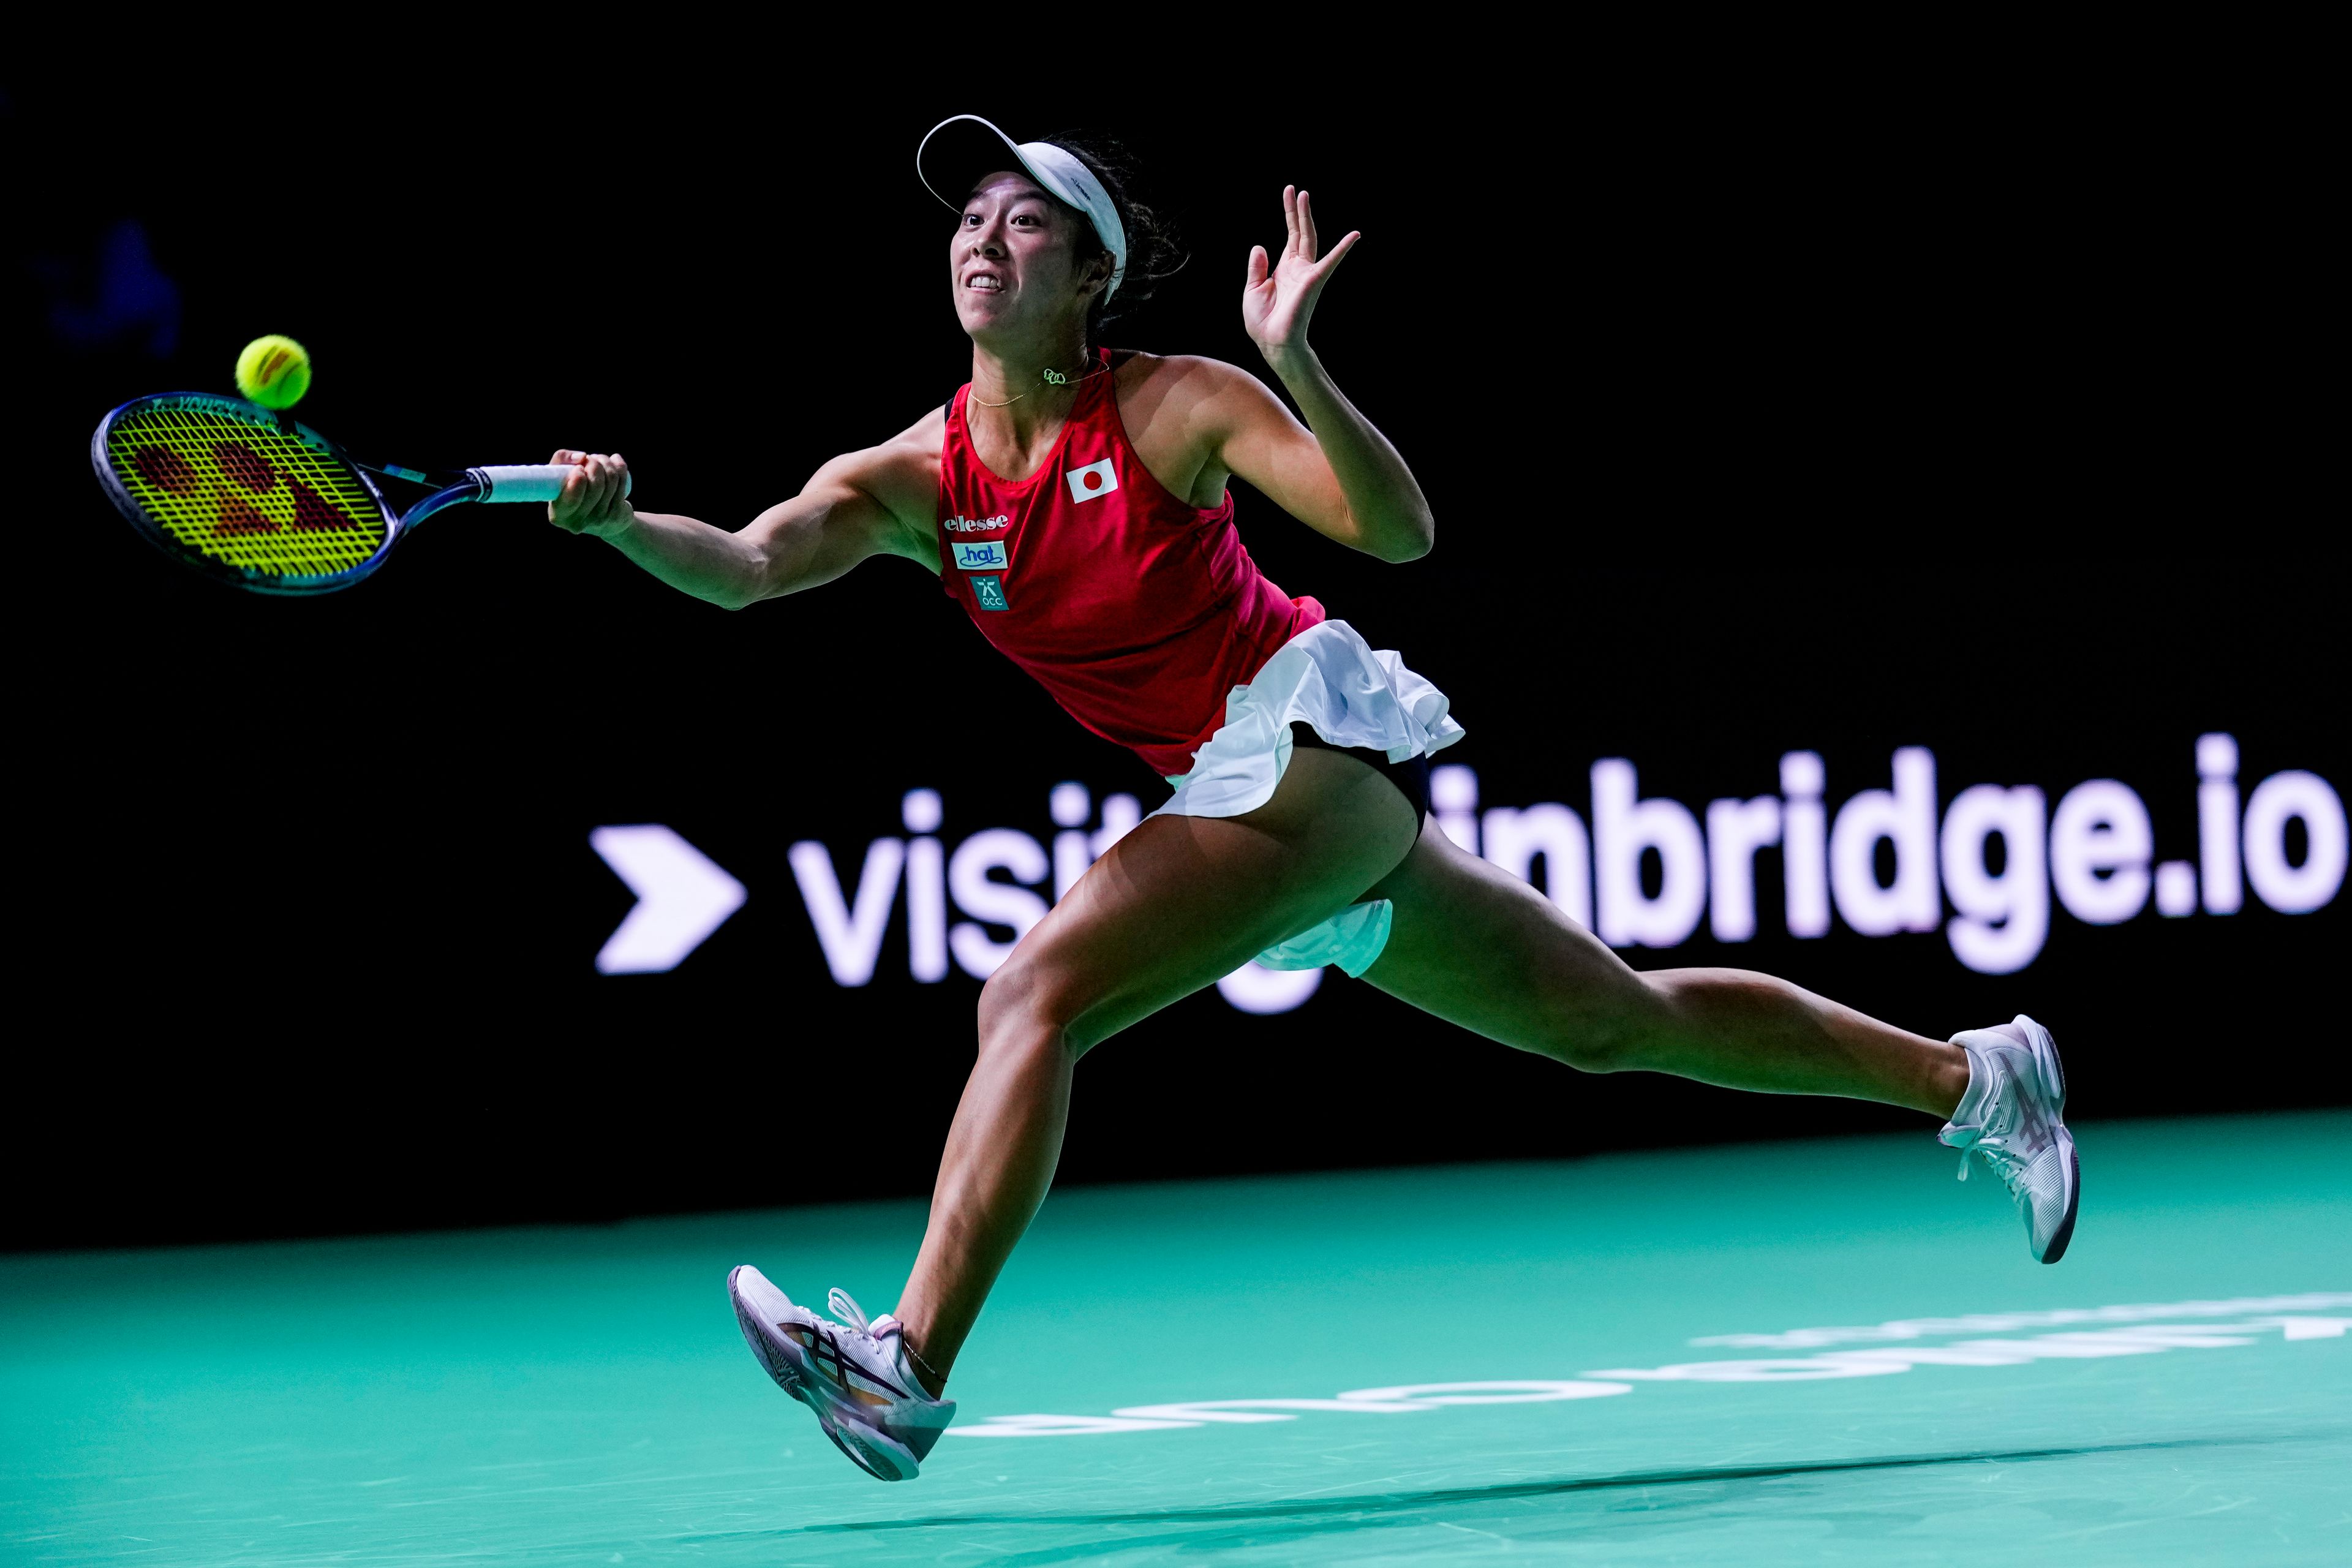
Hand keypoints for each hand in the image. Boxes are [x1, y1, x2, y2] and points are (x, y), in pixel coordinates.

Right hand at [546, 450, 633, 536]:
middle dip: (594, 464)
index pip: (572, 499)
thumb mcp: (559, 476)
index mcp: (559, 516)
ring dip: (605, 462)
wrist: (599, 518)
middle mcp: (579, 522)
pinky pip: (622, 481)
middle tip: (590, 459)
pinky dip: (619, 466)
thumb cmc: (573, 490)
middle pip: (596, 485)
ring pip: (611, 479)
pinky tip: (614, 461)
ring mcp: (601, 520)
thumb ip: (560, 460)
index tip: (579, 468)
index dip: (578, 480)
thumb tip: (581, 457)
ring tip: (599, 460)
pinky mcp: (618, 515)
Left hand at [1242, 186, 1359, 365]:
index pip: (1289, 235)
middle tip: (1295, 189)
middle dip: (1297, 210)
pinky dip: (1342, 248)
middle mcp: (1298, 267)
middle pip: (1299, 231)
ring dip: (1306, 217)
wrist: (1272, 342)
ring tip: (1304, 195)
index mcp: (1284, 268)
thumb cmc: (1263, 322)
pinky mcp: (1313, 281)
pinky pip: (1330, 261)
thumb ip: (1257, 267)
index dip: (1289, 215)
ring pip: (1309, 238)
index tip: (1288, 193)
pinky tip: (1354, 235)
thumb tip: (1259, 245)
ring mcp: (1306, 272)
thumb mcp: (1252, 290)